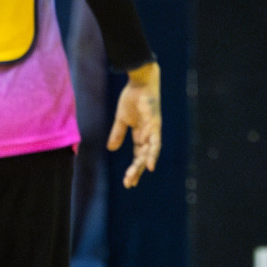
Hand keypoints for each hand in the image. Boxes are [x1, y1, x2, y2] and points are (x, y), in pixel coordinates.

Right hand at [108, 61, 161, 187]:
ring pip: (151, 149)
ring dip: (144, 162)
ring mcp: (153, 128)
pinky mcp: (155, 121)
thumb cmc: (132, 98)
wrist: (140, 82)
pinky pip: (154, 137)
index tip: (128, 182)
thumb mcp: (121, 119)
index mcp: (141, 135)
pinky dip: (151, 149)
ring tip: (139, 174)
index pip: (138, 155)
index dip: (134, 168)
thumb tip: (111, 149)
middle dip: (136, 170)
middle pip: (144, 156)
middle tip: (129, 183)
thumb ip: (117, 134)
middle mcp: (149, 134)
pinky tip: (148, 161)